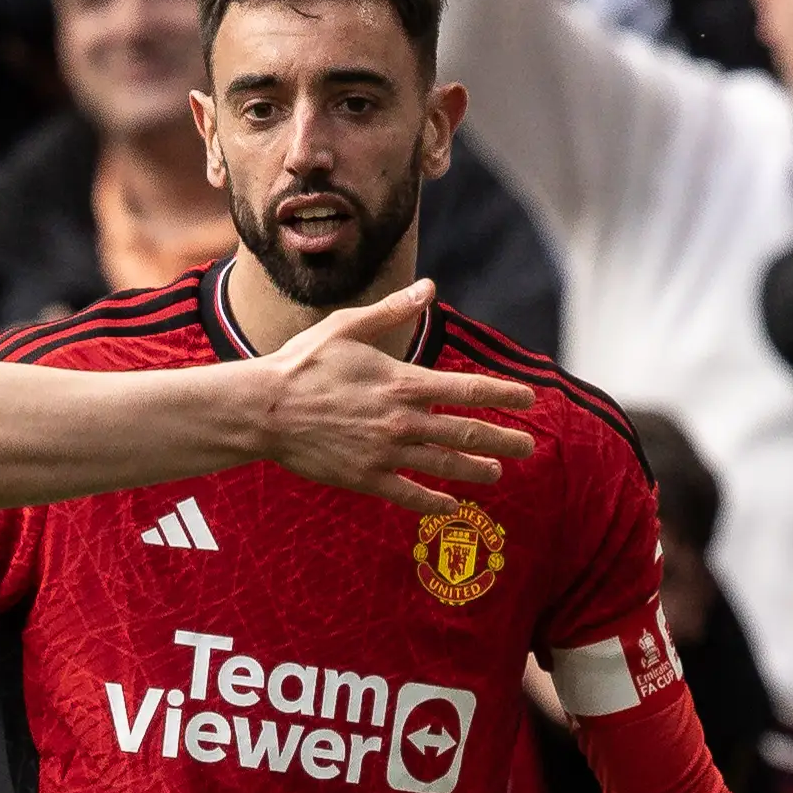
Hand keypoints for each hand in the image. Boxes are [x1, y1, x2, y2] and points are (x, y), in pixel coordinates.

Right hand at [257, 281, 539, 514]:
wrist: (263, 409)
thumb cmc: (302, 364)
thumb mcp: (347, 327)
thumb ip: (393, 310)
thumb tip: (428, 287)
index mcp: (402, 382)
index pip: (468, 389)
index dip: (504, 395)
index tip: (528, 400)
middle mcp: (402, 421)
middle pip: (468, 433)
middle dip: (503, 440)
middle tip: (528, 447)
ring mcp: (385, 453)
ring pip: (445, 466)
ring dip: (477, 471)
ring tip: (497, 474)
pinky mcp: (365, 478)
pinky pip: (409, 495)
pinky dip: (434, 502)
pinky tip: (450, 505)